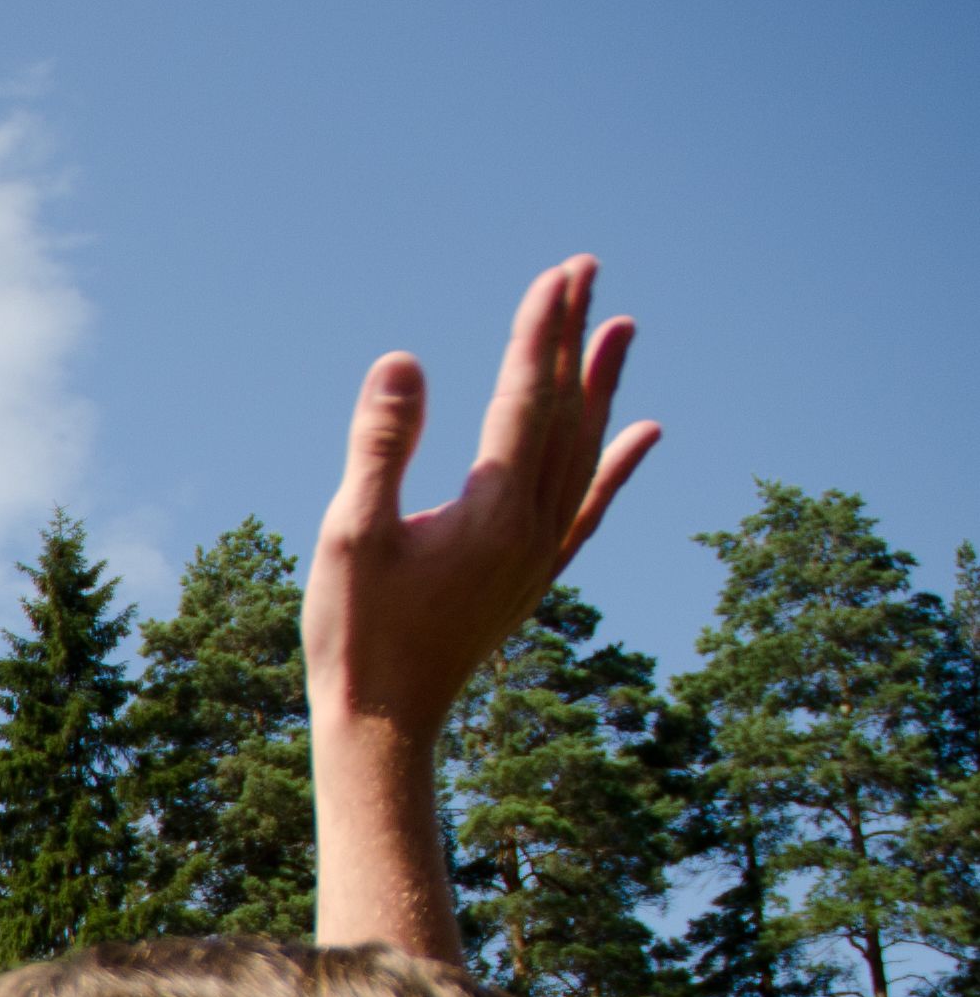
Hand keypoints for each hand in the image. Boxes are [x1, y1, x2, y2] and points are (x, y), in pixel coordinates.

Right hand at [308, 255, 656, 745]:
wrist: (384, 725)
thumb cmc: (356, 632)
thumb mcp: (352, 533)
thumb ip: (381, 446)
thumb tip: (404, 360)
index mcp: (493, 510)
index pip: (525, 397)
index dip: (539, 332)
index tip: (556, 275)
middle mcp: (533, 526)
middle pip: (565, 412)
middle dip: (572, 339)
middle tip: (585, 271)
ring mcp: (541, 552)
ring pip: (586, 450)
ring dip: (601, 385)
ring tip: (619, 327)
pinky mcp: (535, 576)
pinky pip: (590, 505)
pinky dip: (618, 464)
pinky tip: (644, 432)